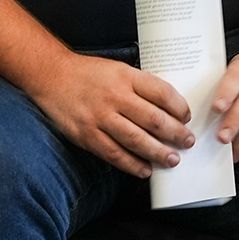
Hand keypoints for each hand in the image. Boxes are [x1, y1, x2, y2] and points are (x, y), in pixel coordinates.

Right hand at [22, 53, 194, 178]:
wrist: (51, 76)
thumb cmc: (89, 73)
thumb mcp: (118, 69)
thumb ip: (140, 86)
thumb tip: (168, 108)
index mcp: (126, 77)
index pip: (162, 93)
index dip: (179, 107)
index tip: (186, 117)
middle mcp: (114, 97)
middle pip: (153, 119)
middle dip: (175, 133)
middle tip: (187, 141)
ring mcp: (100, 118)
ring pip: (136, 140)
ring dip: (158, 152)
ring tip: (172, 159)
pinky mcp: (87, 135)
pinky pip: (114, 154)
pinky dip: (132, 164)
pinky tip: (145, 170)